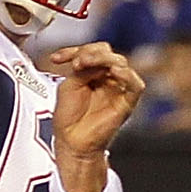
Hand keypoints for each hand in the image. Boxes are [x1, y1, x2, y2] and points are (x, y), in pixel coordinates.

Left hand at [47, 42, 143, 188]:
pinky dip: (125, 75)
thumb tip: (91, 57)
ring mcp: (118, 88)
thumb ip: (82, 68)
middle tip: (76, 62)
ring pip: (120, 63)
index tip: (56, 58)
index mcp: (93, 72)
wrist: (72, 141)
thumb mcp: (69, 84)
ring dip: (102, 59)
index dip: (74, 50)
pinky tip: (113, 71)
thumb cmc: (69, 117)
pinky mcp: (127, 102)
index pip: (91, 51)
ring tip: (85, 64)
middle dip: (90, 53)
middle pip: (107, 53)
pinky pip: (134, 85)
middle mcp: (107, 78)